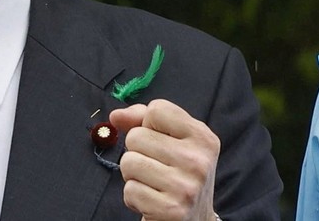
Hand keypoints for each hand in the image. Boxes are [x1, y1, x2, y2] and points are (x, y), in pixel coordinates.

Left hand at [109, 99, 219, 220]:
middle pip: (136, 136)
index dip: (147, 124)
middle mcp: (198, 160)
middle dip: (137, 152)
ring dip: (133, 175)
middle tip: (156, 167)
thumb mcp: (172, 140)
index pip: (156, 110)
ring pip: (128, 162)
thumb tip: (115, 116)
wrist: (194, 220)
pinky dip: (134, 197)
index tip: (159, 140)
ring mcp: (186, 186)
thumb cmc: (178, 174)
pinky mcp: (171, 210)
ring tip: (152, 183)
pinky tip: (151, 200)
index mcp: (203, 137)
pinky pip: (130, 190)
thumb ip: (142, 119)